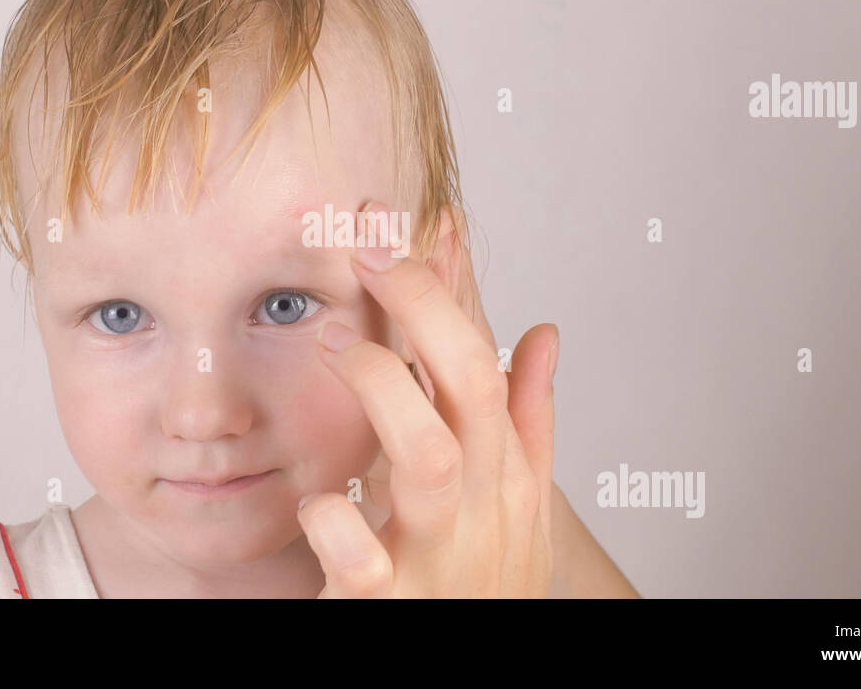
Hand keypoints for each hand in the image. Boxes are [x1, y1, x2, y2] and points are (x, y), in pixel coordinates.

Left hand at [296, 203, 558, 596]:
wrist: (480, 669)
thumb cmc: (486, 582)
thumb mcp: (517, 502)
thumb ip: (527, 418)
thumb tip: (543, 332)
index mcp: (506, 473)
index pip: (486, 360)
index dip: (457, 288)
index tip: (425, 218)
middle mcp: (479, 504)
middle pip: (470, 388)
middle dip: (424, 308)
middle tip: (367, 248)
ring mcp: (436, 553)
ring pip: (428, 457)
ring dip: (384, 389)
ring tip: (337, 344)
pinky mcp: (388, 604)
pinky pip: (360, 557)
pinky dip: (335, 516)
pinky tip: (317, 493)